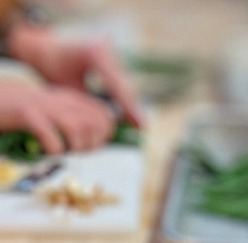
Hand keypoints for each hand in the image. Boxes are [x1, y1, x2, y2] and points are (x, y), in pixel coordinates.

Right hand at [0, 82, 116, 152]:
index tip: (93, 145)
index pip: (104, 114)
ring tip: (66, 152)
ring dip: (76, 148)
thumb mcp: (55, 112)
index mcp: (69, 98)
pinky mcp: (27, 115)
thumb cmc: (26, 114)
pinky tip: (49, 151)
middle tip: (79, 152)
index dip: (105, 134)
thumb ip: (76, 121)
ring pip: (77, 129)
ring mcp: (44, 106)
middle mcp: (60, 99)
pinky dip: (55, 149)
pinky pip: (51, 135)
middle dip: (93, 144)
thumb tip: (98, 140)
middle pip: (94, 123)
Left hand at [7, 23, 143, 127]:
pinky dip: (122, 96)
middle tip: (142, 127)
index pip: (117, 86)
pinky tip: (128, 112)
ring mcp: (109, 50)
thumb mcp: (70, 91)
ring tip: (138, 123)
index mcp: (95, 54)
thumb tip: (114, 124)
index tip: (141, 125)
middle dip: (131, 106)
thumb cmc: (51, 70)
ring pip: (123, 83)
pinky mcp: (109, 56)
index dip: (129, 107)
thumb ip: (92, 105)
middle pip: (124, 84)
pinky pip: (119, 80)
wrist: (43, 49)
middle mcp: (105, 48)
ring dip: (128, 102)